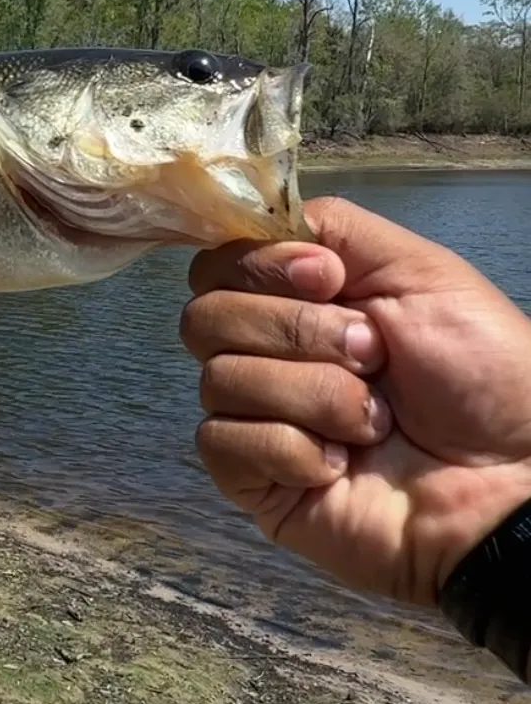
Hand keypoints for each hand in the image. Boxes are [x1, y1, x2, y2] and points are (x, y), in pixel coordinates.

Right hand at [180, 195, 530, 605]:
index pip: (217, 265)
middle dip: (296, 332)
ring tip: (374, 423)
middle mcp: (267, 353)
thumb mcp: (419, 270)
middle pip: (203, 318)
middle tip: (373, 358)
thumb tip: (251, 222)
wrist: (510, 482)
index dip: (261, 267)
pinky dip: (292, 448)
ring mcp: (255, 418)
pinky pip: (223, 442)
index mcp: (299, 300)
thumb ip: (331, 228)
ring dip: (313, 396)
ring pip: (218, 379)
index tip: (329, 279)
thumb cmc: (482, 374)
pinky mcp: (250, 480)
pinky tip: (340, 466)